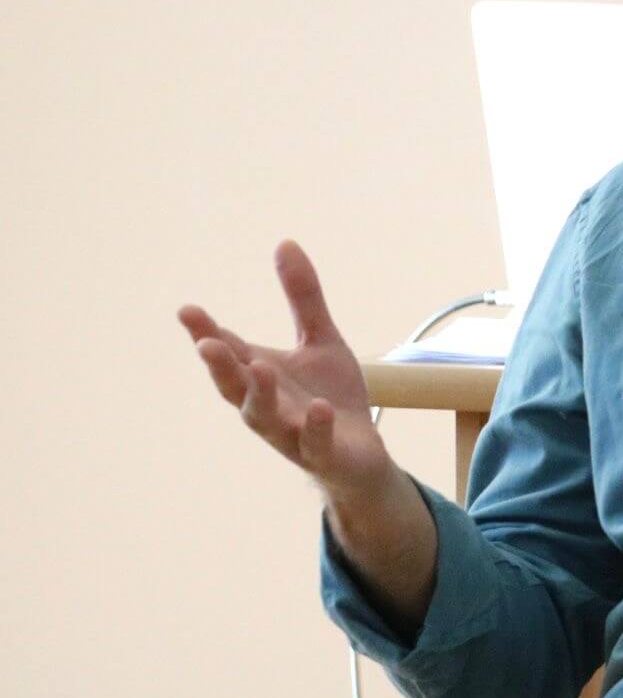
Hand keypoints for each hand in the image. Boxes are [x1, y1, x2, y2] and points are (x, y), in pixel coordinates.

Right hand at [179, 240, 390, 501]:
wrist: (360, 456)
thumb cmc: (329, 397)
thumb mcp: (320, 339)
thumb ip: (302, 296)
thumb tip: (285, 242)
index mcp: (262, 376)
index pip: (230, 352)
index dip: (206, 333)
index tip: (186, 310)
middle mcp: (269, 406)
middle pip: (236, 388)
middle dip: (221, 366)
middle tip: (206, 343)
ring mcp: (293, 434)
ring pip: (266, 419)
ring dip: (261, 395)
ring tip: (260, 366)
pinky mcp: (325, 455)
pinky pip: (316, 444)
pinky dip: (315, 427)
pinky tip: (318, 409)